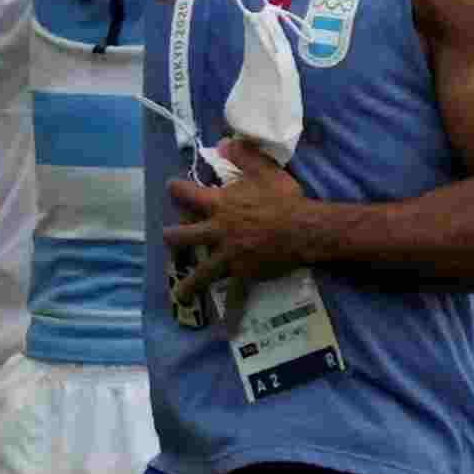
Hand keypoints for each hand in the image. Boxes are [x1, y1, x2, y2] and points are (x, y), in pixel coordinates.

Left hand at [165, 140, 323, 317]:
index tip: (170, 188)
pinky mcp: (244, 274)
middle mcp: (217, 232)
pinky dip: (233, 315)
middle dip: (172, 238)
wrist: (304, 228)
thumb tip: (224, 142)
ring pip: (201, 272)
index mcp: (219, 206)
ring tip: (179, 295)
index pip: (187, 194)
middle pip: (182, 237)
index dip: (176, 189)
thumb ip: (242, 155)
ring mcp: (228, 256)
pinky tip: (228, 331)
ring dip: (189, 285)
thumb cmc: (284, 198)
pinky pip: (237, 298)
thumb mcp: (264, 170)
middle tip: (169, 239)